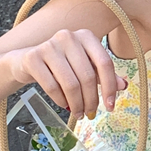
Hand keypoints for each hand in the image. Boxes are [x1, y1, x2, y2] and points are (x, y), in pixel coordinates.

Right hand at [7, 29, 127, 118]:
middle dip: (91, 100)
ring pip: (71, 83)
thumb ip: (104, 74)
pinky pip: (52, 86)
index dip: (110, 87)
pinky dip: (61, 100)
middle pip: (88, 76)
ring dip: (77, 104)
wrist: (26, 61)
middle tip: (90, 114)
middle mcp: (68, 36)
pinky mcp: (33, 57)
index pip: (104, 63)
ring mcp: (49, 45)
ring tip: (79, 113)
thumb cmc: (62, 65)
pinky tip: (64, 105)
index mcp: (86, 36)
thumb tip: (123, 86)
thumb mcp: (85, 67)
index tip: (111, 107)